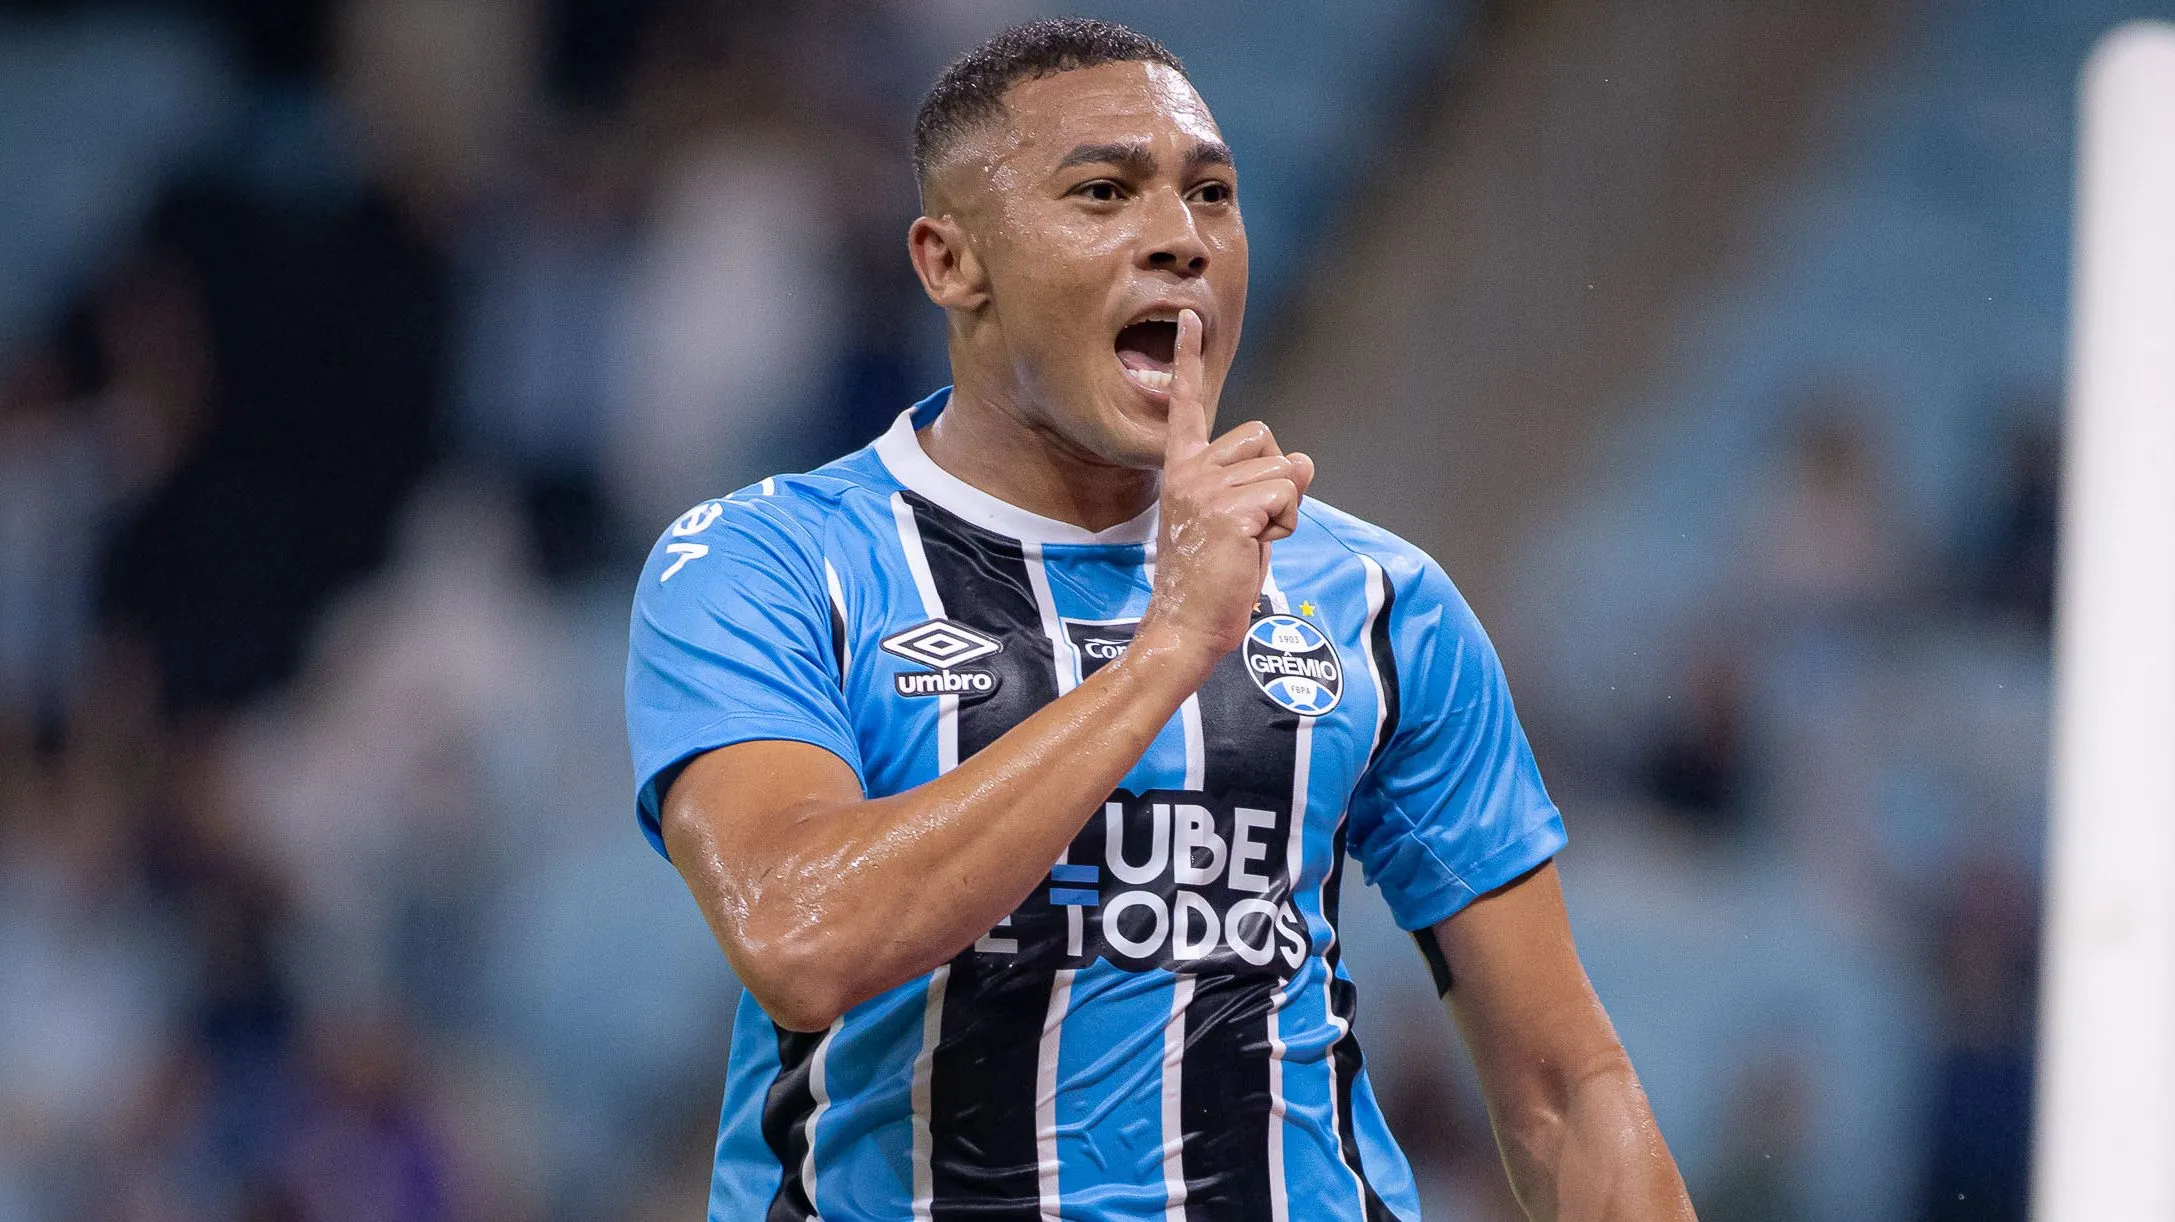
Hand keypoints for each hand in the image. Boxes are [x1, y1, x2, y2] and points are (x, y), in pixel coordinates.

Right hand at [1135, 309, 1314, 678]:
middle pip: (1266, 438)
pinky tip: (1253, 548)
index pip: (1188, 406)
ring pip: (1284, 470)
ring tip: (1250, 541)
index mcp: (1183, 469)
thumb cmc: (1214, 578)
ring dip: (1284, 509)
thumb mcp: (1239, 520)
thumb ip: (1263, 484)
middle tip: (1252, 524)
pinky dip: (1284, 524)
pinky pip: (1287, 495)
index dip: (1190, 361)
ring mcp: (1206, 489)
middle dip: (1277, 478)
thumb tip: (1303, 462)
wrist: (1187, 625)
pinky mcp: (1229, 511)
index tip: (1189, 319)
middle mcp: (1190, 470)